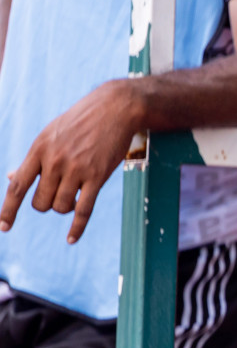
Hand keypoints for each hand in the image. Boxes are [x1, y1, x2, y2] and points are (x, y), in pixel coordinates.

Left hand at [1, 79, 142, 241]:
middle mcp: (55, 161)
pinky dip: (76, 228)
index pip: (18, 186)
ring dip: (64, 208)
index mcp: (39, 150)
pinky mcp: (98, 176)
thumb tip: (12, 178)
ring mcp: (77, 169)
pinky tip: (71, 239)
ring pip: (60, 207)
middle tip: (57, 194)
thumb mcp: (50, 135)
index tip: (3, 227)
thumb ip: (33, 159)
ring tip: (73, 196)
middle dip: (46, 204)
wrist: (114, 109)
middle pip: (40, 202)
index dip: (8, 210)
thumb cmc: (80, 122)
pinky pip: (83, 210)